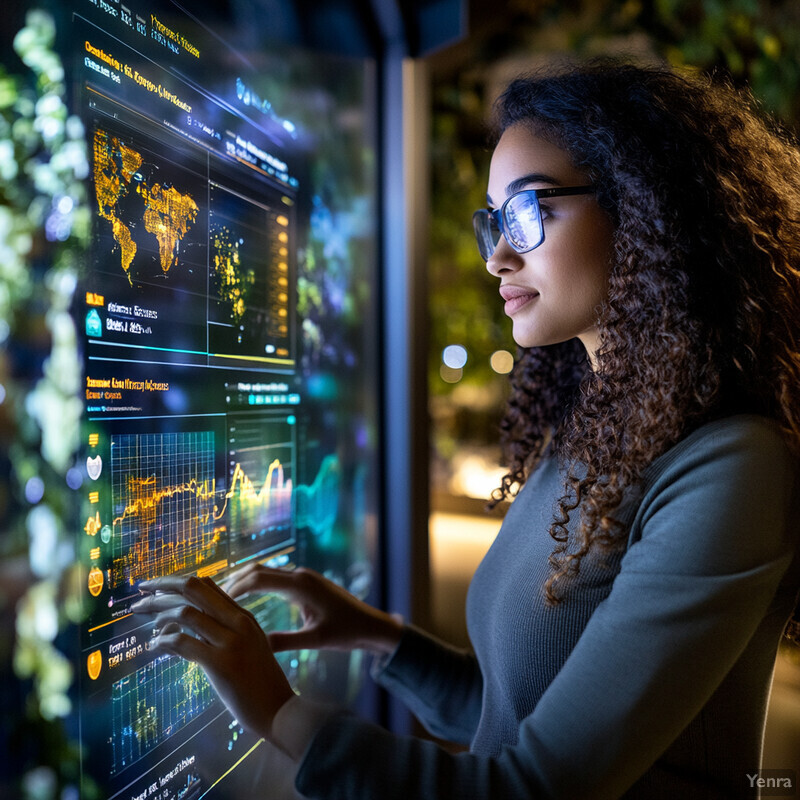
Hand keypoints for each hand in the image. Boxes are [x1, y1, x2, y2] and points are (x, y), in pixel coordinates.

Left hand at [131, 576, 294, 740]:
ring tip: (145, 623)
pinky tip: (154, 646)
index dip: (178, 581)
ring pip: (186, 613)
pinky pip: (183, 643)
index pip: (207, 585)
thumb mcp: (249, 647)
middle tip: (140, 590)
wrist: (280, 711)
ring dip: (158, 614)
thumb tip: (188, 625)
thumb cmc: (260, 684)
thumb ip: (225, 632)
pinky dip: (163, 641)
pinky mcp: (221, 664)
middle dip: (162, 585)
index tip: (156, 585)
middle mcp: (238, 622)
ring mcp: (231, 641)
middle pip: (194, 588)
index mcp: (243, 616)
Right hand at [223, 565, 402, 654]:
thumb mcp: (316, 640)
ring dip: (244, 581)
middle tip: (208, 597)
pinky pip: (275, 578)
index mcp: (301, 586)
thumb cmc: (347, 633)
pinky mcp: (305, 583)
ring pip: (265, 572)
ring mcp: (303, 577)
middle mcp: (300, 576)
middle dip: (233, 581)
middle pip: (258, 570)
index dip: (234, 587)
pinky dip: (256, 585)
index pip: (259, 579)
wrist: (372, 624)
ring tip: (220, 598)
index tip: (213, 600)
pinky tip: (245, 599)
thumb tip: (254, 645)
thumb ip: (285, 641)